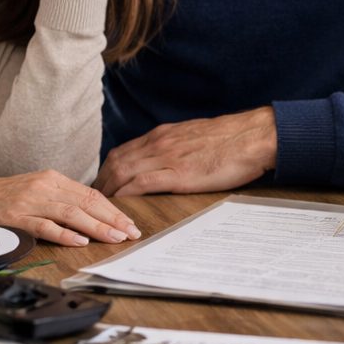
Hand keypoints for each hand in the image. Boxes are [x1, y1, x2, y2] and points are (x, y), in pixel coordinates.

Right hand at [0, 171, 141, 246]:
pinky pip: (45, 226)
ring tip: (114, 238)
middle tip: (130, 233)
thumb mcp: (38, 191)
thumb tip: (93, 215)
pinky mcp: (17, 216)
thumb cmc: (6, 197)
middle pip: (86, 203)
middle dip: (112, 219)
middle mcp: (45, 186)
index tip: (129, 223)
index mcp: (53, 179)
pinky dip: (64, 234)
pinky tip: (80, 241)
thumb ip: (63, 199)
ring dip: (96, 227)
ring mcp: (31, 201)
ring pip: (71, 213)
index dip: (113, 209)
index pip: (91, 194)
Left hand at [96, 108, 275, 196]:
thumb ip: (177, 146)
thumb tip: (170, 159)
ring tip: (101, 208)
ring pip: (124, 172)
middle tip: (92, 201)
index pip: (123, 151)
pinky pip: (142, 184)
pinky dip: (126, 195)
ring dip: (109, 191)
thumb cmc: (230, 139)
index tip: (102, 184)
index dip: (108, 169)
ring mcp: (167, 158)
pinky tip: (120, 206)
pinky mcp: (178, 174)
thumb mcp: (195, 136)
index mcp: (163, 135)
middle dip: (101, 182)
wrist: (251, 136)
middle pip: (116, 162)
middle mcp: (159, 144)